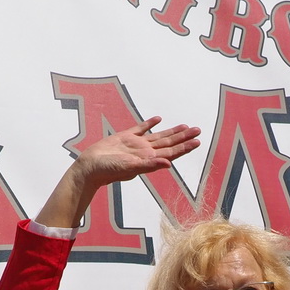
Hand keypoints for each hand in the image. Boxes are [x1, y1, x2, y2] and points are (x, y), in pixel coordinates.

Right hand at [72, 117, 200, 189]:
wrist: (91, 166)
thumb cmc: (109, 170)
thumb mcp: (131, 168)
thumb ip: (150, 165)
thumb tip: (169, 163)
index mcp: (148, 159)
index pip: (171, 152)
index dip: (185, 147)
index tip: (197, 141)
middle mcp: (145, 152)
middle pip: (169, 143)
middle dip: (184, 137)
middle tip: (198, 130)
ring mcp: (135, 144)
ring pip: (158, 136)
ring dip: (172, 131)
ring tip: (185, 126)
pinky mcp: (124, 137)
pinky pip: (140, 128)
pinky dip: (149, 124)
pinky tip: (158, 119)